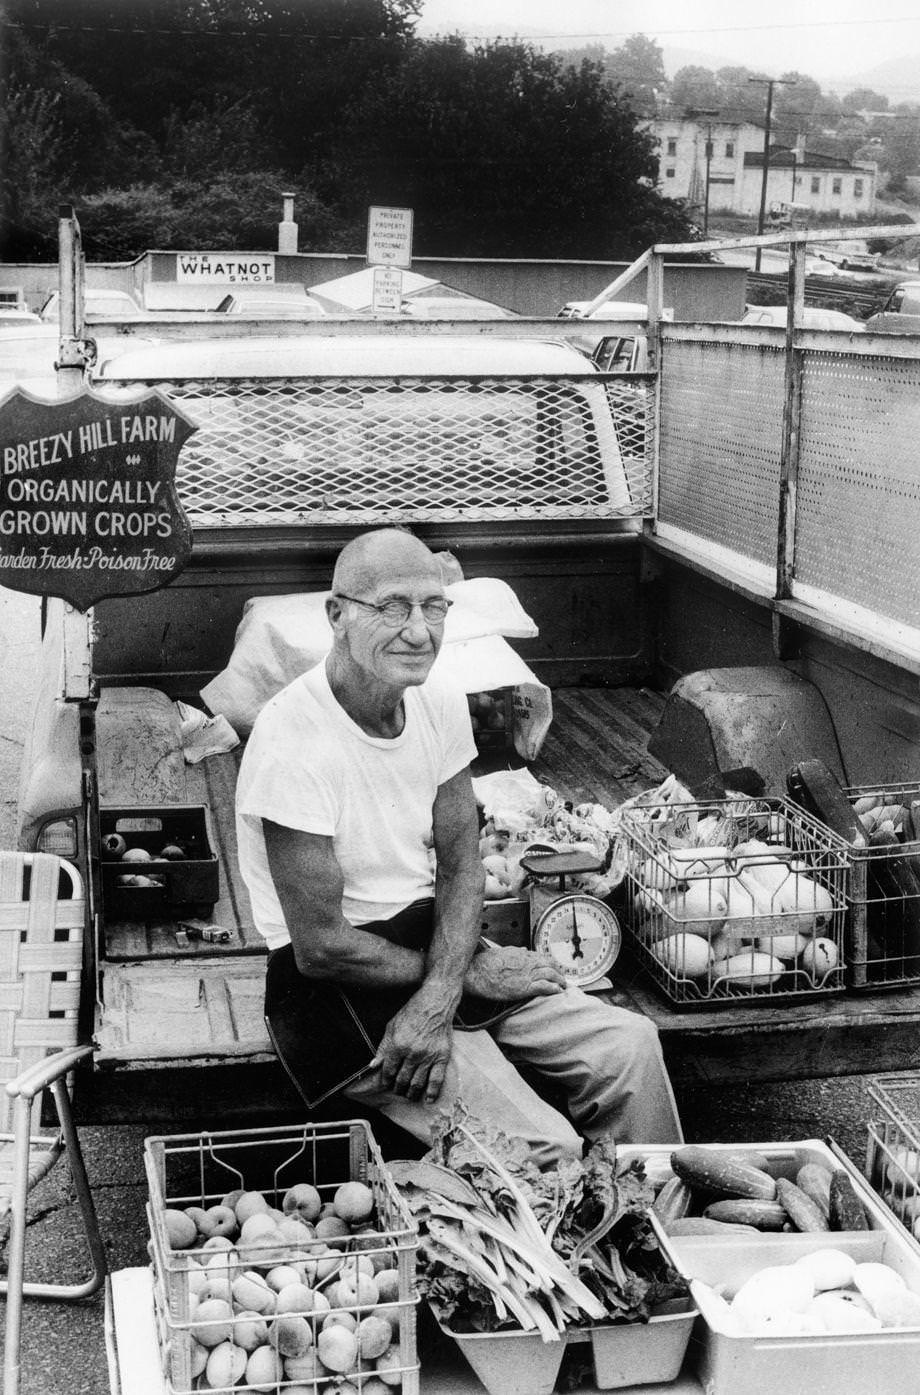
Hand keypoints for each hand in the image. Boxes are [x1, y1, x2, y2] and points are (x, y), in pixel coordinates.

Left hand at [376, 987, 454, 1103]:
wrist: (435, 1003)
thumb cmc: (412, 1012)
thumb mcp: (391, 1026)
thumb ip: (383, 1047)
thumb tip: (373, 1065)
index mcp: (397, 1045)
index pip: (388, 1071)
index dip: (385, 1080)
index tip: (386, 1083)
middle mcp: (412, 1054)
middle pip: (402, 1079)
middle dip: (397, 1088)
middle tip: (397, 1090)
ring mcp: (428, 1056)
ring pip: (417, 1083)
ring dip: (411, 1093)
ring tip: (409, 1096)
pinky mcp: (441, 1057)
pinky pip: (436, 1079)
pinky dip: (432, 1092)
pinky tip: (428, 1100)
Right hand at [464, 945, 566, 1001]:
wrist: (477, 973)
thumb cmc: (485, 963)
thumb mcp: (500, 952)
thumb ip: (514, 951)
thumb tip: (523, 949)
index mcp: (521, 954)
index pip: (542, 957)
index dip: (550, 963)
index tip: (554, 968)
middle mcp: (527, 962)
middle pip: (550, 965)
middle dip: (559, 971)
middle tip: (562, 978)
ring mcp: (527, 974)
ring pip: (551, 974)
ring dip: (560, 980)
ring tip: (563, 986)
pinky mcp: (525, 987)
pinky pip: (545, 986)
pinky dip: (554, 989)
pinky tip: (558, 992)